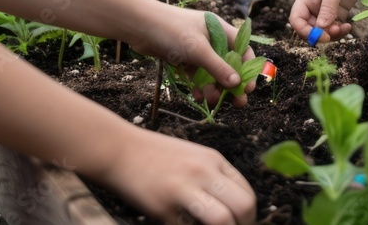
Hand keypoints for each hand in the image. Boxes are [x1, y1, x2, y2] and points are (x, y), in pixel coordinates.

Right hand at [104, 126, 254, 224]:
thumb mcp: (194, 158)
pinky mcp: (163, 208)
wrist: (119, 150)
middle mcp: (204, 172)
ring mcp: (184, 189)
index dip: (248, 216)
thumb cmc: (157, 158)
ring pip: (222, 219)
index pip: (247, 193)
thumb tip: (234, 208)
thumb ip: (214, 178)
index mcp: (214, 161)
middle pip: (243, 205)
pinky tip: (182, 224)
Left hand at [128, 6, 255, 106]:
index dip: (247, 69)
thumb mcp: (197, 49)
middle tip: (236, 103)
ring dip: (214, 88)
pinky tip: (199, 97)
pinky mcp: (185, 59)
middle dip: (232, 84)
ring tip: (211, 100)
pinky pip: (198, 76)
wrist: (138, 26)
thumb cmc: (171, 30)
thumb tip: (237, 84)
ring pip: (213, 73)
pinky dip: (200, 87)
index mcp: (221, 30)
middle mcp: (212, 40)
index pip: (243, 50)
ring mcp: (198, 50)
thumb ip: (218, 67)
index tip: (247, 88)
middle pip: (229, 64)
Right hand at [288, 0, 366, 42]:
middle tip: (334, 32)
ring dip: (332, 35)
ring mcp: (326, 11)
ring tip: (344, 28)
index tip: (318, 35)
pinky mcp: (337, 13)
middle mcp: (313, 7)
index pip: (297, 20)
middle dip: (321, 35)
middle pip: (310, 29)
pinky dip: (340, 31)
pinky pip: (336, 28)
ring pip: (324, 31)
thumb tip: (321, 28)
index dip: (304, 31)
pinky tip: (348, 26)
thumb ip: (328, 7)